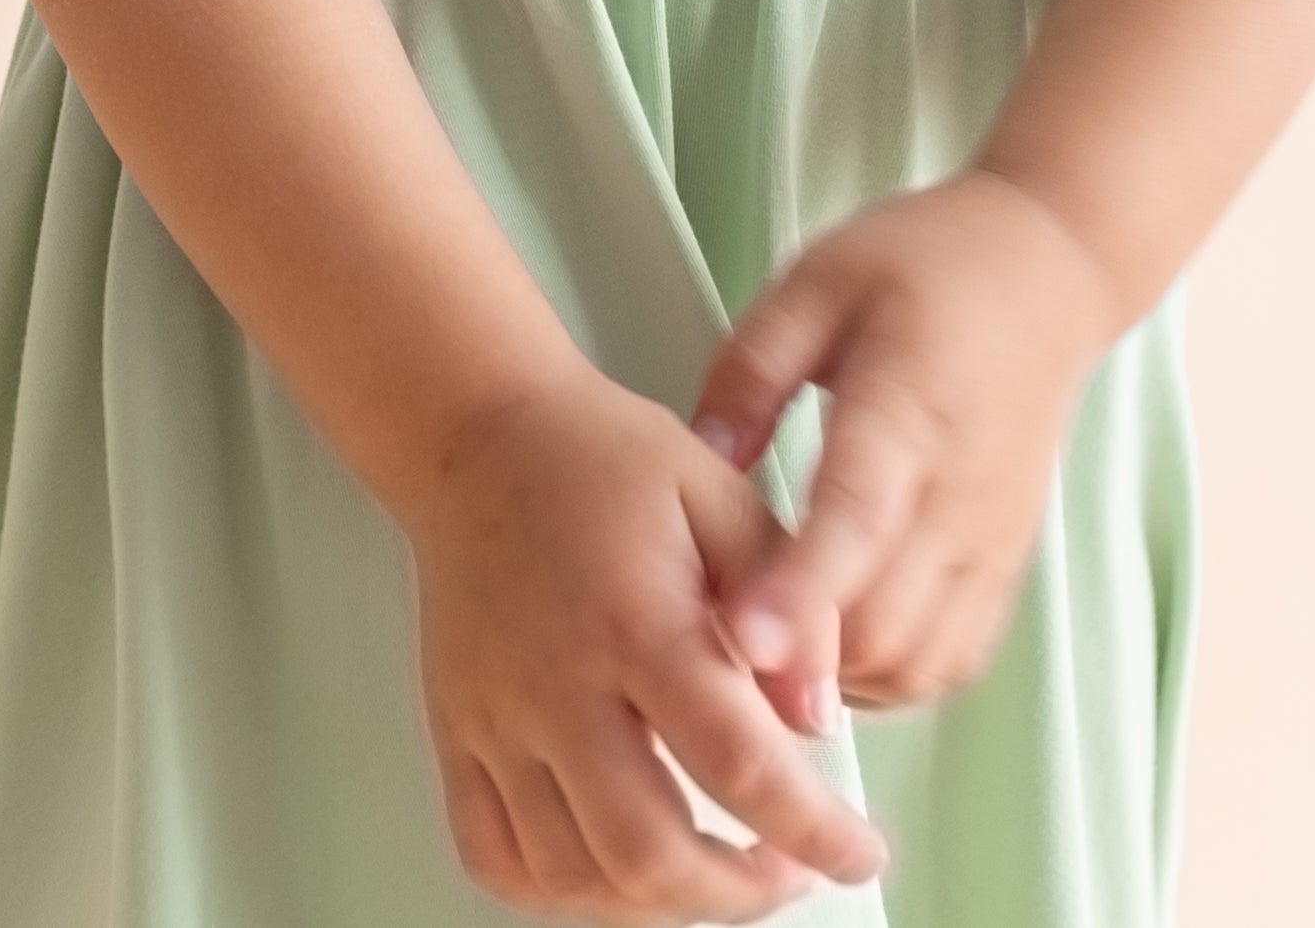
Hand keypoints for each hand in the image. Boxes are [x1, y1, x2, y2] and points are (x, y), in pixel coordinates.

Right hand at [399, 368, 891, 922]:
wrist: (481, 434)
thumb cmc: (602, 459)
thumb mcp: (720, 492)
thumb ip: (783, 599)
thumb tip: (818, 717)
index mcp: (637, 619)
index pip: (736, 760)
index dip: (812, 829)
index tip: (857, 851)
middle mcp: (558, 684)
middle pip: (647, 851)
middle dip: (738, 894)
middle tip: (787, 867)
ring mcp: (497, 720)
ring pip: (573, 873)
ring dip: (659, 900)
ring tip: (713, 870)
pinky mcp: (456, 735)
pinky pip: (496, 858)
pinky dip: (561, 893)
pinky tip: (613, 870)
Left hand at [690, 170, 1124, 714]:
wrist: (1047, 272)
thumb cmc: (926, 266)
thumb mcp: (819, 280)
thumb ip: (752, 368)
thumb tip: (700, 458)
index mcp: (906, 406)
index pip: (855, 517)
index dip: (797, 588)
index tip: (742, 636)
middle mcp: (958, 491)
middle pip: (881, 620)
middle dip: (797, 650)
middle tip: (719, 633)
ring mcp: (990, 538)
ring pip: (915, 662)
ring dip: (839, 674)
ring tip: (775, 635)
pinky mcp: (1006, 564)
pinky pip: (950, 661)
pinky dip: (889, 675)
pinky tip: (837, 639)